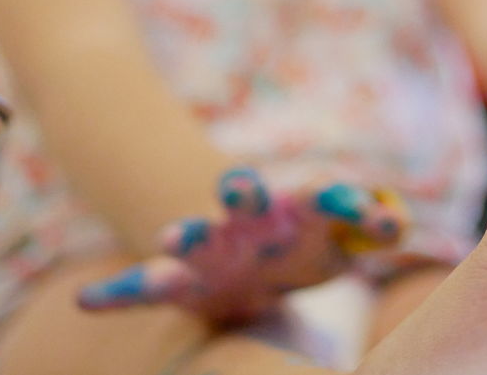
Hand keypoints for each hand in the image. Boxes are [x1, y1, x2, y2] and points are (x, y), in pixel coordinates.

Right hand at [78, 168, 407, 323]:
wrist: (250, 264)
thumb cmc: (305, 246)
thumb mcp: (341, 237)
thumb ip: (372, 224)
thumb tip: (399, 224)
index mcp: (295, 207)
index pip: (320, 194)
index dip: (340, 197)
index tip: (358, 201)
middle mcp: (248, 221)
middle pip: (245, 198)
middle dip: (242, 191)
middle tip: (241, 185)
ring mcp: (209, 248)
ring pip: (191, 238)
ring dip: (183, 236)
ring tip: (170, 238)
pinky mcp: (178, 282)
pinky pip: (139, 288)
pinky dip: (114, 294)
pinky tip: (87, 301)